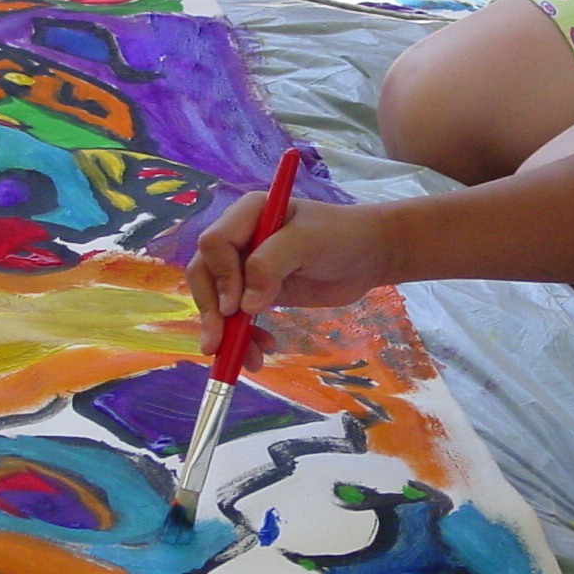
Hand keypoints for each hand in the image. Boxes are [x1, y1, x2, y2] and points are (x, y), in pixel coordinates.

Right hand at [185, 197, 399, 363]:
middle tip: (217, 344)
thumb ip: (270, 265)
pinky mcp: (257, 293)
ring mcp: (246, 267)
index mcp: (248, 214)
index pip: (214, 243)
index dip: (220, 276)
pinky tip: (262, 351)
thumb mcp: (306, 242)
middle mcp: (240, 239)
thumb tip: (243, 306)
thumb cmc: (340, 237)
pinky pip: (238, 318)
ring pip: (218, 301)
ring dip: (226, 333)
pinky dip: (245, 338)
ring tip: (248, 358)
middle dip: (211, 311)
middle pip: (205, 275)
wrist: (368, 255)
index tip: (236, 307)